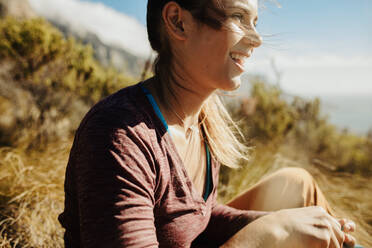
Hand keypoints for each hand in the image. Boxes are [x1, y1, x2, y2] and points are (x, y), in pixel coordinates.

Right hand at [221, 206, 356, 247]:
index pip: (335, 227)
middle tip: (311, 244)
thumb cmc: (278, 229)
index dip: (332, 238)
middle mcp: (322, 216)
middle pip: (339, 236)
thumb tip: (330, 236)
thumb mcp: (297, 222)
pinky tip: (307, 247)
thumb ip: (312, 224)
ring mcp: (323, 225)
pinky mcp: (323, 236)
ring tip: (307, 245)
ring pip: (337, 244)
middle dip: (331, 244)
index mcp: (317, 211)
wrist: (269, 231)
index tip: (322, 242)